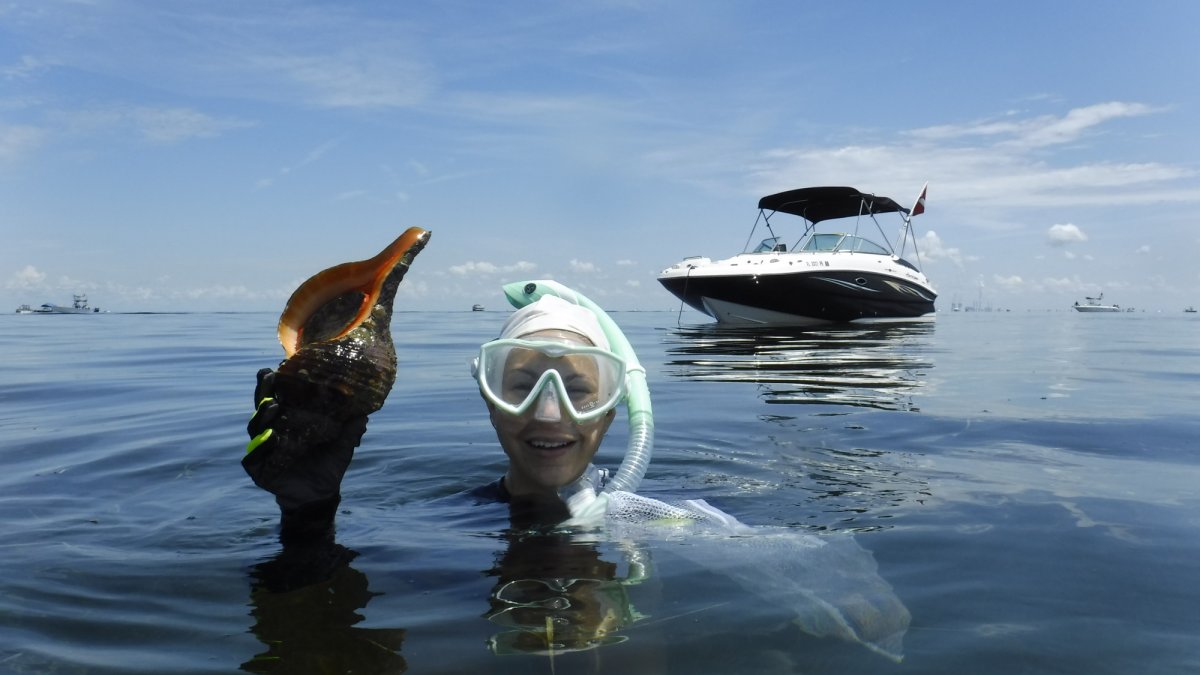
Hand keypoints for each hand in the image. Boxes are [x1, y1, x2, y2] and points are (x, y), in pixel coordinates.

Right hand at [243, 368, 367, 515]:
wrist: (320, 494)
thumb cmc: (327, 464)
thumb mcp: (342, 444)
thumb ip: (351, 428)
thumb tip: (367, 410)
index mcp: (289, 420)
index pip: (279, 396)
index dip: (276, 382)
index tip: (279, 364)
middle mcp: (271, 430)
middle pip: (262, 406)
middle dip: (263, 390)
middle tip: (269, 375)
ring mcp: (262, 448)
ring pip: (256, 427)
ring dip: (263, 415)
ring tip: (273, 406)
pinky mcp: (257, 468)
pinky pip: (254, 456)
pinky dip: (262, 447)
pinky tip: (271, 438)